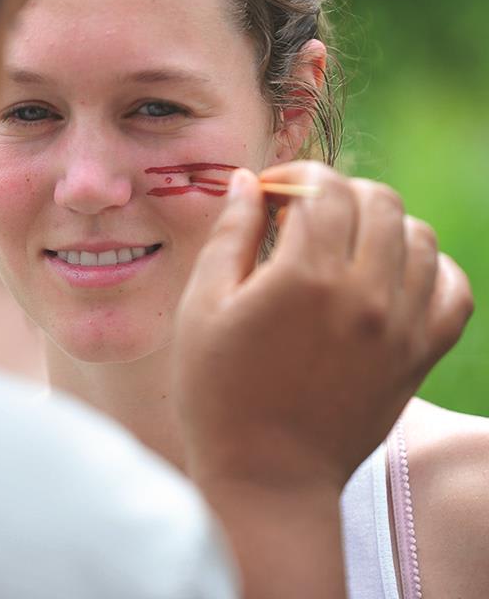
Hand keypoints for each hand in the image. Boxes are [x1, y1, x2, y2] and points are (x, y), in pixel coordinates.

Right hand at [172, 162, 472, 598]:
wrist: (267, 478)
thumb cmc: (217, 392)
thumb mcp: (201, 308)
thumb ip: (229, 236)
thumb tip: (247, 181)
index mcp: (303, 277)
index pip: (323, 187)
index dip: (295, 176)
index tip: (271, 194)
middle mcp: (364, 294)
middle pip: (377, 199)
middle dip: (338, 193)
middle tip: (304, 217)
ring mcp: (401, 327)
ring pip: (419, 234)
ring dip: (381, 224)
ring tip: (344, 245)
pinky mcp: (420, 356)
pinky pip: (452, 288)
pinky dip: (429, 267)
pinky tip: (390, 275)